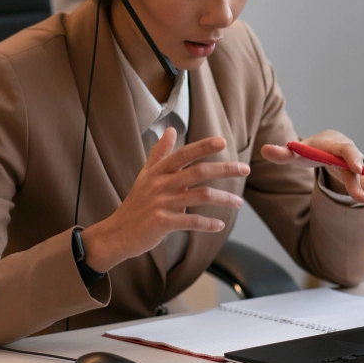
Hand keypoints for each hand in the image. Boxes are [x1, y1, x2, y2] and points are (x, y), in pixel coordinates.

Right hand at [81, 127, 248, 271]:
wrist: (118, 233)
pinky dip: (208, 224)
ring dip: (224, 198)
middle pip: (199, 172)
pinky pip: (192, 222)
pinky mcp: (162, 223)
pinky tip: (220, 225)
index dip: (204, 146)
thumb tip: (170, 129)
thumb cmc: (136, 203)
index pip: (185, 154)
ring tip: (239, 203)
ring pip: (201, 196)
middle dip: (225, 169)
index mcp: (159, 171)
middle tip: (245, 169)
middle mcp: (161, 184)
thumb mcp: (146, 175)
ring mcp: (161, 203)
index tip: (223, 141)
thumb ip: (160, 153)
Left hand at [262, 130, 363, 220]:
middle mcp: (352, 158)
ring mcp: (360, 171)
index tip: (356, 168)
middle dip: (362, 188)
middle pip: (358, 173)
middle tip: (363, 202)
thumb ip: (282, 153)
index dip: (352, 158)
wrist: (329, 145)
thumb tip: (264, 150)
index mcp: (337, 146)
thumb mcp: (296, 151)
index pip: (346, 150)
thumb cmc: (311, 148)